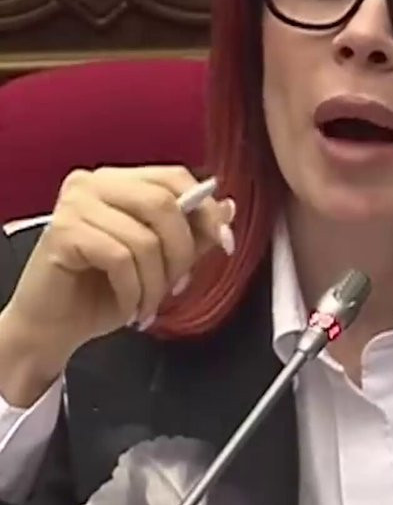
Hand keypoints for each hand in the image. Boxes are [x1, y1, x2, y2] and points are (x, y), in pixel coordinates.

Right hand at [3, 165, 233, 377]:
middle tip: (177, 286)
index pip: (173, 177)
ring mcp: (74, 204)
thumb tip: (228, 208)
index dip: (205, 210)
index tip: (226, 243)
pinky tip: (128, 308)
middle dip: (181, 253)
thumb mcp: (158, 263)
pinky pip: (119, 259)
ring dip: (156, 283)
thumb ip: (191, 235)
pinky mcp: (63, 232)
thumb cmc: (100, 292)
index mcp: (118, 181)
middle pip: (162, 203)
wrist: (52, 327)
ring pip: (144, 238)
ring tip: (147, 305)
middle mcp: (93, 183)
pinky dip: (133, 292)